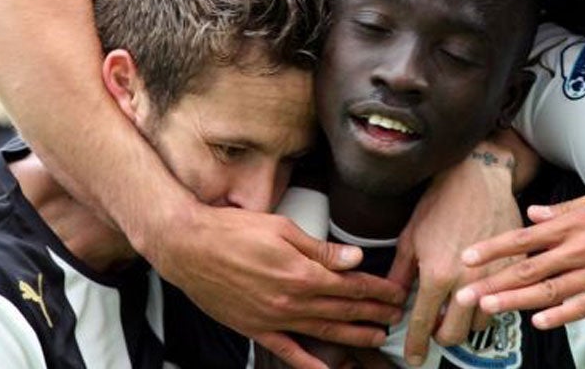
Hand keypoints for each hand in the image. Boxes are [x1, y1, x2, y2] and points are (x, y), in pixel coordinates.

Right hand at [149, 200, 406, 368]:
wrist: (189, 248)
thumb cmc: (232, 231)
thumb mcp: (282, 229)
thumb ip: (319, 249)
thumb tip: (353, 258)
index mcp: (301, 273)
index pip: (351, 285)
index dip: (377, 290)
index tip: (395, 292)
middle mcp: (291, 301)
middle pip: (343, 310)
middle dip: (374, 313)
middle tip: (396, 316)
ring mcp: (273, 319)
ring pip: (323, 332)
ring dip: (354, 336)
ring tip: (377, 338)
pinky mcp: (255, 329)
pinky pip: (288, 352)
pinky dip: (310, 365)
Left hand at [387, 143, 521, 365]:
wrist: (477, 177)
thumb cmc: (440, 202)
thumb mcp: (411, 237)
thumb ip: (400, 274)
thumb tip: (393, 300)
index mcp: (436, 274)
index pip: (424, 323)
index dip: (416, 344)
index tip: (413, 357)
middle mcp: (466, 281)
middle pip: (455, 333)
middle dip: (442, 337)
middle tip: (436, 328)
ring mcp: (493, 276)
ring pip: (480, 322)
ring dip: (466, 322)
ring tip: (457, 308)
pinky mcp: (511, 267)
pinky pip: (501, 300)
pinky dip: (488, 303)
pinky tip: (478, 292)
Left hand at [455, 187, 584, 329]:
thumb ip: (567, 209)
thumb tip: (534, 213)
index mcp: (577, 222)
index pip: (525, 236)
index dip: (495, 247)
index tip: (468, 256)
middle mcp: (583, 247)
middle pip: (530, 267)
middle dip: (494, 279)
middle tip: (465, 291)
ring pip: (550, 289)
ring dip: (516, 300)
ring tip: (489, 307)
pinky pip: (584, 306)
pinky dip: (561, 314)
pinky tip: (539, 322)